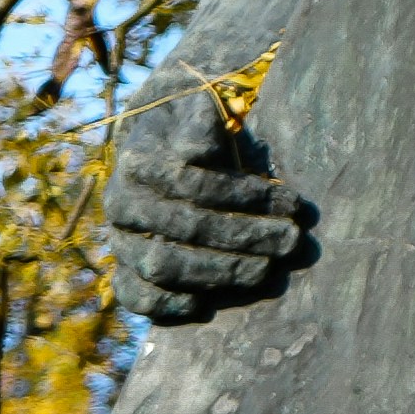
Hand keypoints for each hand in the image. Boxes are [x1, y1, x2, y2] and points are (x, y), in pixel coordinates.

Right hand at [103, 101, 320, 324]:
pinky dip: (168, 305)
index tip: (292, 202)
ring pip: (163, 265)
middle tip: (292, 239)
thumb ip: (199, 121)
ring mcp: (122, 240)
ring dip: (220, 271)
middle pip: (184, 227)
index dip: (244, 195)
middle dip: (244, 235)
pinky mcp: (126, 270)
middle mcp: (122, 203)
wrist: (159, 149)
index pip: (190, 182)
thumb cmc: (192, 128)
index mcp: (137, 162)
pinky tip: (207, 306)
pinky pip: (136, 296)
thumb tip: (198, 150)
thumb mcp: (198, 108)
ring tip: (268, 269)